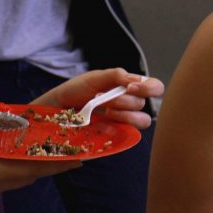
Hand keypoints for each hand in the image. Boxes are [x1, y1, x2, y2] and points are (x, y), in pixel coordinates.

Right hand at [0, 113, 78, 212]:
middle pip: (30, 175)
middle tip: (63, 154)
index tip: (78, 160)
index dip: (58, 164)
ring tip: (39, 154)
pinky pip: (2, 180)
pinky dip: (13, 170)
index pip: (36, 168)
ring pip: (16, 179)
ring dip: (30, 167)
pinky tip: (6, 160)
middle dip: (48, 165)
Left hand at [31, 67, 163, 128]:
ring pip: (141, 120)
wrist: (57, 109)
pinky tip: (103, 122)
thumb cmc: (76, 90)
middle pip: (145, 105)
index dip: (150, 88)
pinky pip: (129, 135)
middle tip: (106, 97)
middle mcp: (129, 104)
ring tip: (105, 110)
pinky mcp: (117, 136)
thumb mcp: (95, 77)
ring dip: (124, 114)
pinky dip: (117, 126)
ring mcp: (123, 121)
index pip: (154, 87)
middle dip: (126, 100)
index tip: (131, 87)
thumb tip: (136, 81)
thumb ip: (116, 75)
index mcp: (128, 87)